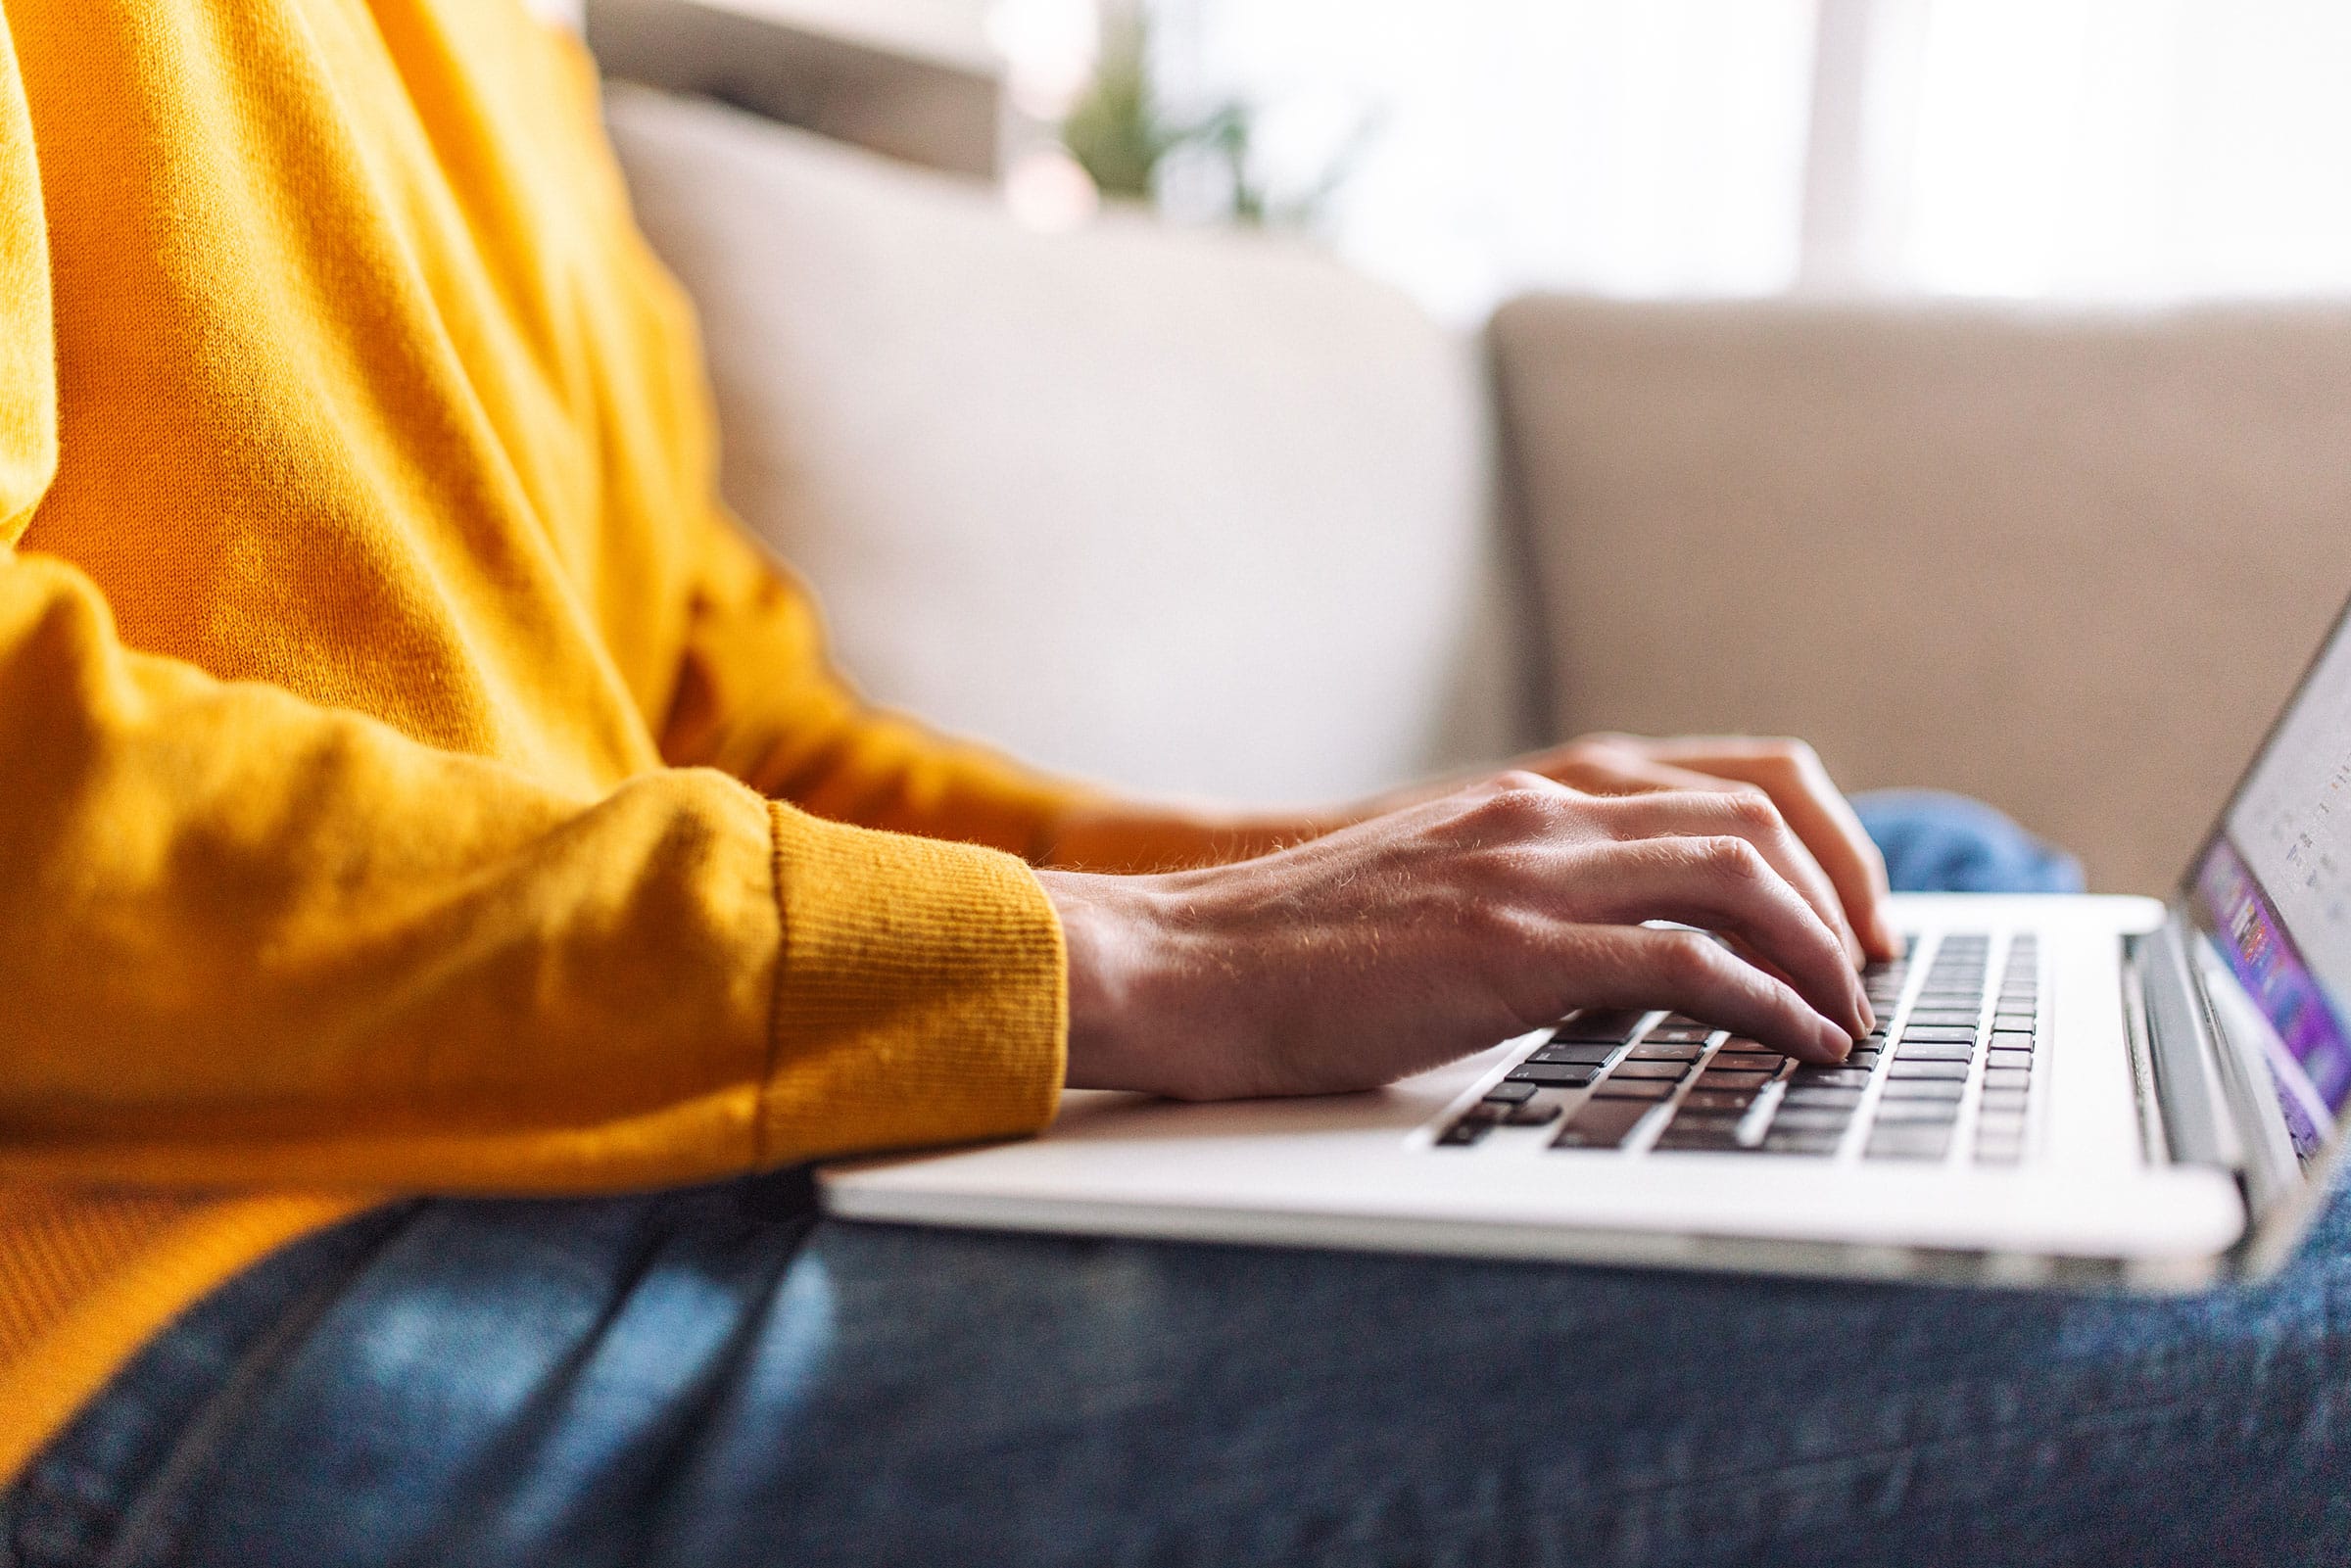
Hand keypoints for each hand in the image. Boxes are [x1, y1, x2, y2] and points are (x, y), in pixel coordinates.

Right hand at [1037, 772, 1873, 1100]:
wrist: (1179, 963)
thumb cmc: (1286, 954)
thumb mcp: (1427, 895)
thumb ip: (1522, 899)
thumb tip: (1615, 965)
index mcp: (1526, 801)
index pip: (1723, 788)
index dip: (1815, 851)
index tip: (1845, 925)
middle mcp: (1541, 817)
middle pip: (1758, 821)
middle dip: (1843, 901)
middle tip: (1869, 978)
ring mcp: (1526, 875)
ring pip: (1742, 877)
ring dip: (1822, 955)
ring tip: (1847, 1021)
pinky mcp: (1508, 951)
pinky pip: (1687, 964)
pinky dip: (1769, 1004)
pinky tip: (1794, 1045)